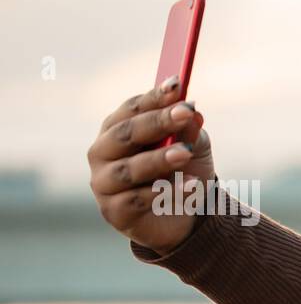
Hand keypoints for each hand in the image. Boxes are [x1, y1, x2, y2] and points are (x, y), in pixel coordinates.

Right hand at [86, 75, 216, 254]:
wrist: (188, 218)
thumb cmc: (183, 174)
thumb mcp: (194, 149)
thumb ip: (189, 131)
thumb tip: (194, 113)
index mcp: (118, 129)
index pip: (132, 109)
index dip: (154, 97)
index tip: (177, 85)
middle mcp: (103, 153)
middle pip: (125, 134)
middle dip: (157, 122)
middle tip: (185, 113)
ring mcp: (104, 184)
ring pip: (127, 169)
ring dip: (158, 159)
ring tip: (185, 153)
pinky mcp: (114, 212)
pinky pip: (136, 200)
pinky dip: (164, 192)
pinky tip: (191, 186)